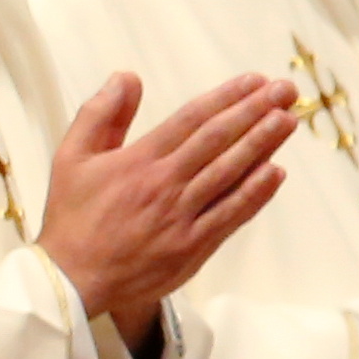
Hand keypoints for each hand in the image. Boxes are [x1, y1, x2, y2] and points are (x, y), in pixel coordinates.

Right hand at [35, 70, 291, 326]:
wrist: (70, 281)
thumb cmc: (72, 220)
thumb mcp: (70, 158)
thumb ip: (99, 115)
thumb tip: (126, 77)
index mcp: (138, 161)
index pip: (191, 119)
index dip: (226, 97)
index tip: (254, 81)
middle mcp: (165, 186)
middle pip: (218, 140)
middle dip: (255, 111)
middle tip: (285, 90)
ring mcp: (182, 218)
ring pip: (230, 174)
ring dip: (263, 144)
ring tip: (288, 120)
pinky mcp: (192, 248)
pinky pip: (231, 215)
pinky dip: (255, 193)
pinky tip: (276, 172)